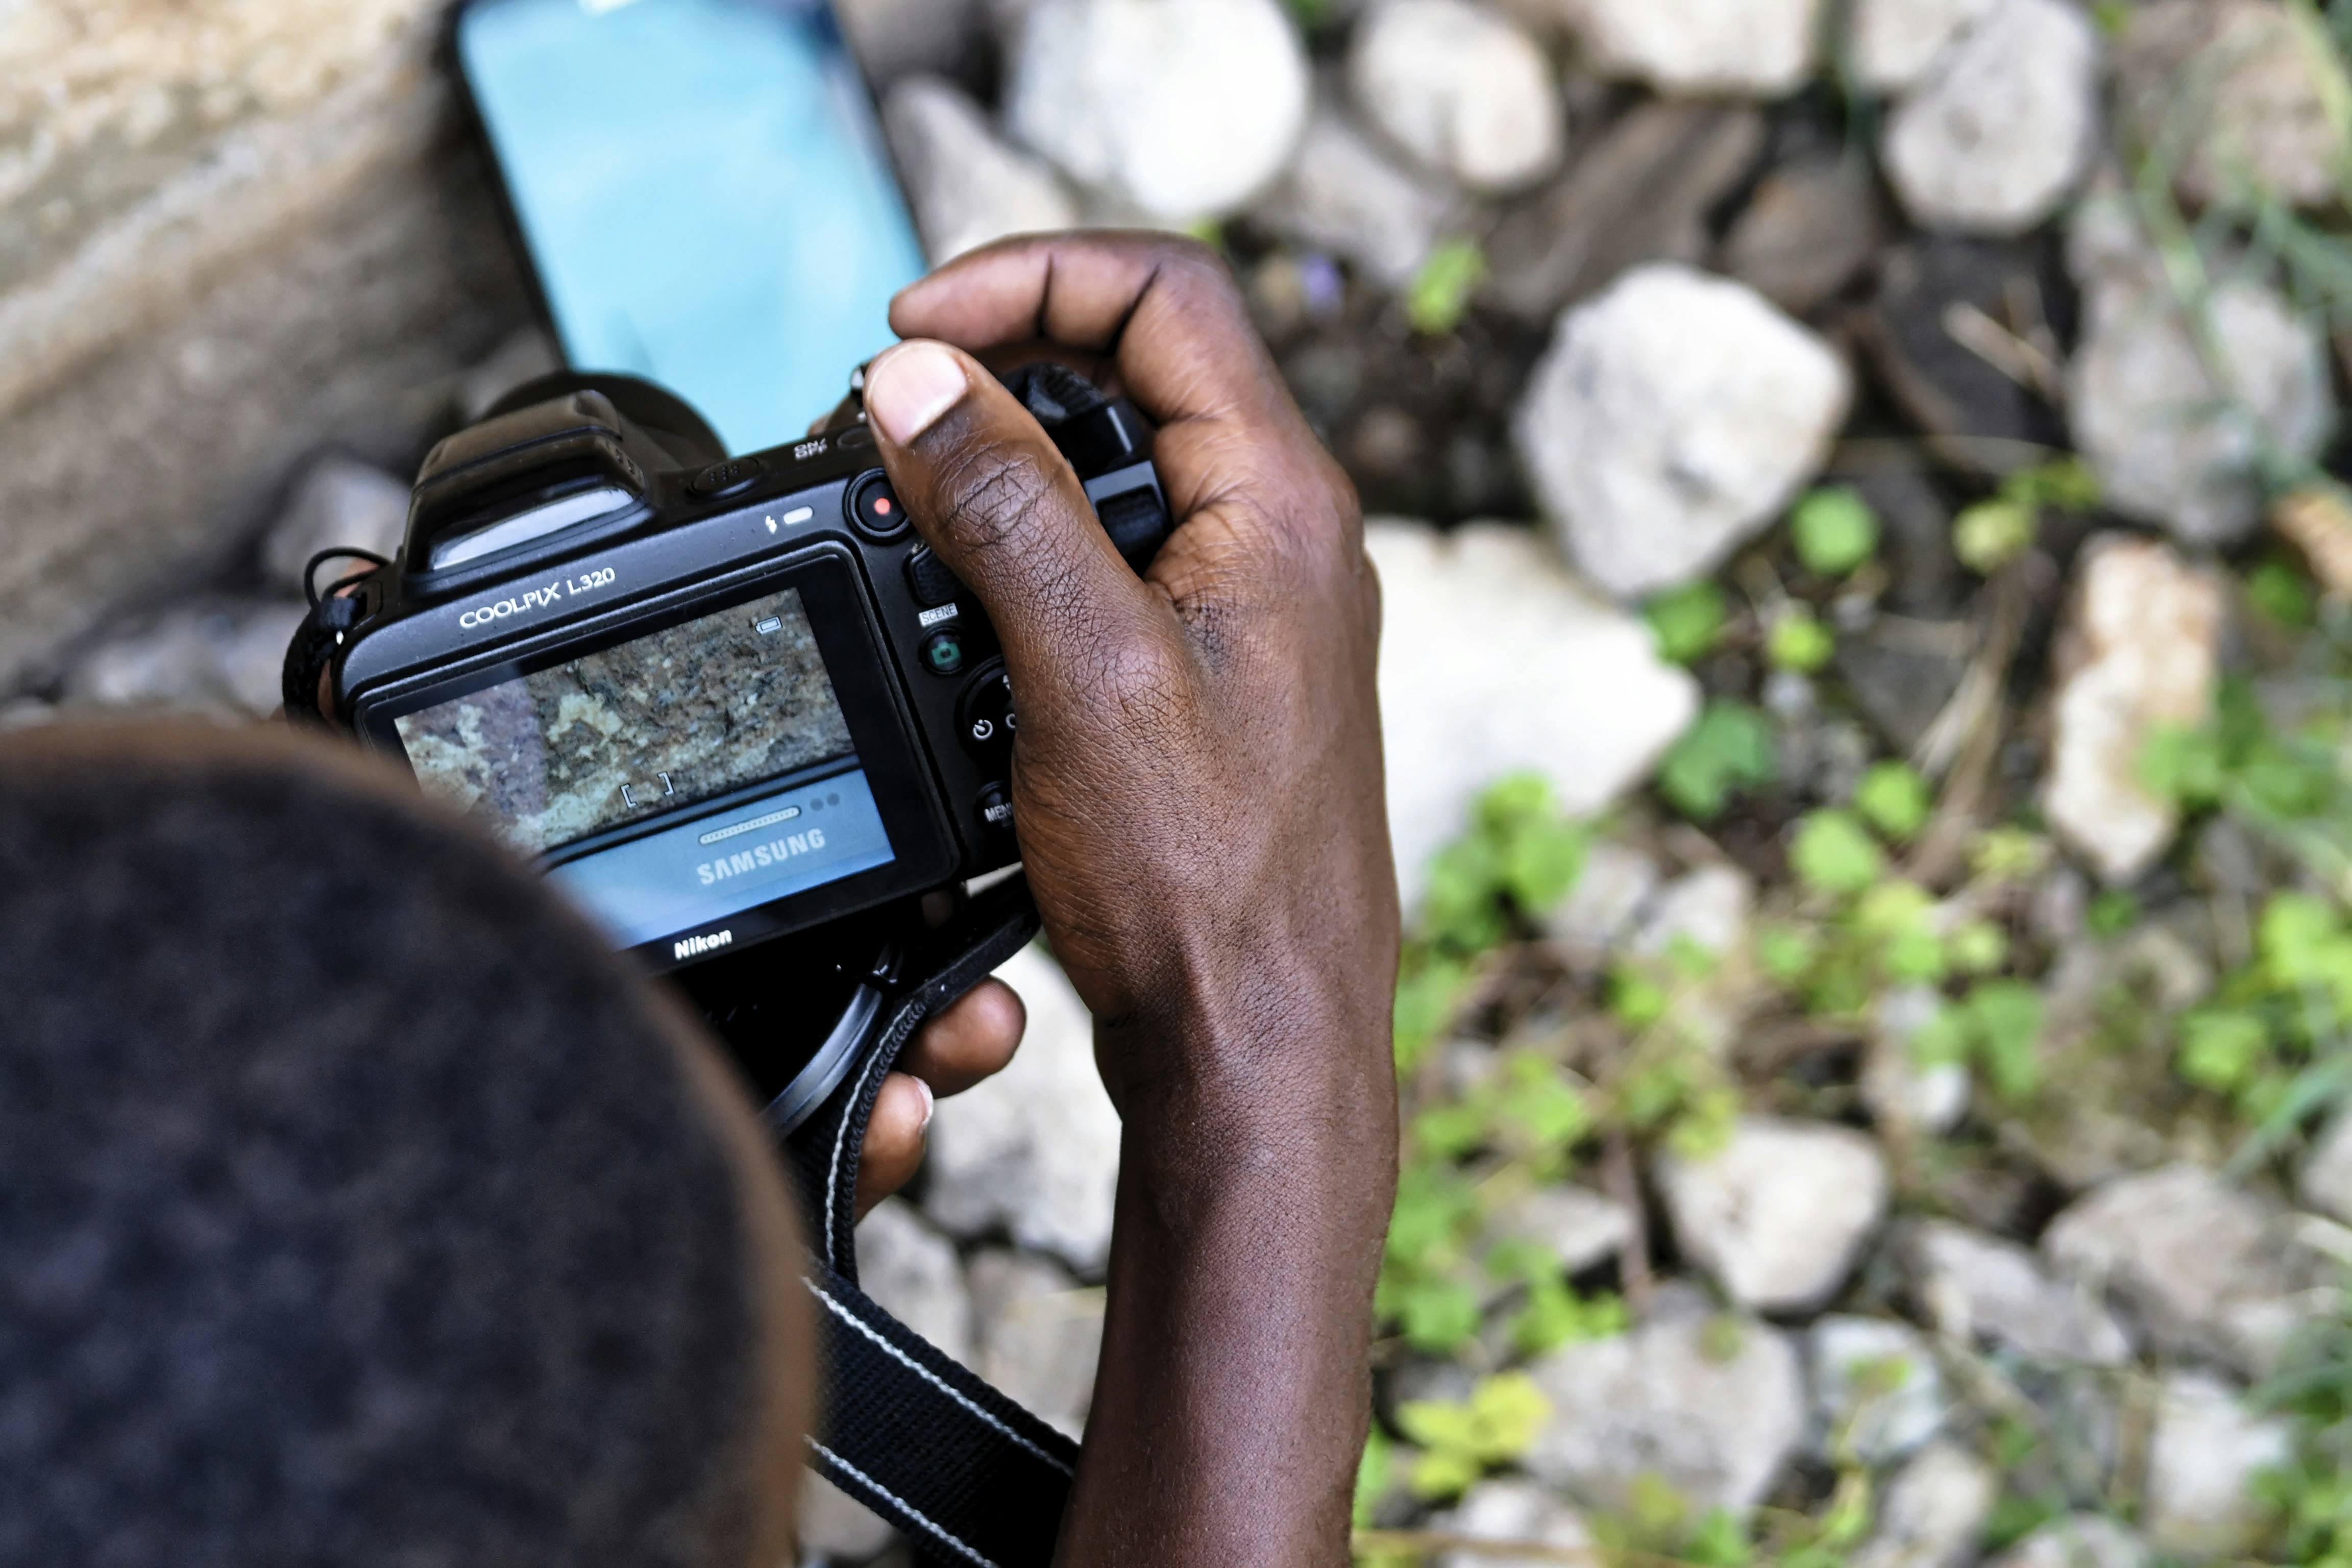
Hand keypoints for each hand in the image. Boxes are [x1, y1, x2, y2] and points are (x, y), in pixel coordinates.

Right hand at [863, 234, 1399, 1567]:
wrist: (1258, 1044)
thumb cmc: (1204, 884)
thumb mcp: (1080, 670)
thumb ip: (1001, 508)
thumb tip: (920, 381)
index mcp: (1281, 503)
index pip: (1167, 294)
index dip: (1031, 278)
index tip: (914, 329)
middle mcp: (1284, 539)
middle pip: (1145, 367)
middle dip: (1009, 364)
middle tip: (897, 409)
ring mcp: (1256, 608)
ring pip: (1126, 468)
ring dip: (1012, 466)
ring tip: (913, 506)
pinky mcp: (1217, 674)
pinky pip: (1121, 563)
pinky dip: (1034, 557)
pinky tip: (969, 610)